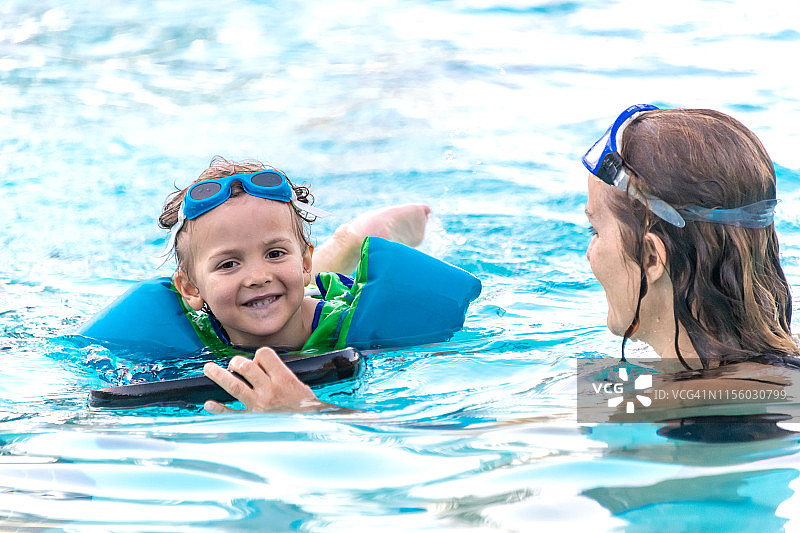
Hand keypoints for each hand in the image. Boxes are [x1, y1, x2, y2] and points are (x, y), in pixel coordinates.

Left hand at [203, 347, 321, 412]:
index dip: (258, 355)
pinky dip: (219, 409)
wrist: (311, 430)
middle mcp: (270, 390)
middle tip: (234, 364)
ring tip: (208, 369)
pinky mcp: (252, 420)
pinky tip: (209, 404)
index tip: (258, 362)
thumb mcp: (300, 387)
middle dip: (236, 362)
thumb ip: (282, 376)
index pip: (264, 355)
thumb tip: (264, 367)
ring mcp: (259, 405)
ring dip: (219, 376)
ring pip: (234, 386)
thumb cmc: (306, 409)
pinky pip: (231, 413)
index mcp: (284, 379)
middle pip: (246, 367)